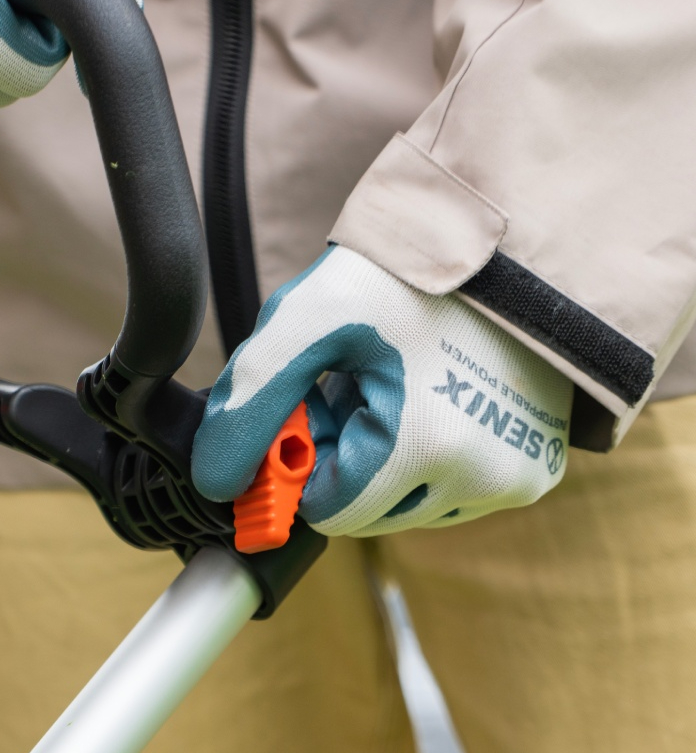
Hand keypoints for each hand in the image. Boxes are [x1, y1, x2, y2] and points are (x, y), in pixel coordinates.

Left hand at [192, 246, 573, 536]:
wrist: (502, 238)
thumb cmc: (401, 274)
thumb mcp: (307, 319)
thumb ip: (252, 400)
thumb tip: (216, 483)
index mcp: (425, 448)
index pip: (327, 512)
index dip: (302, 460)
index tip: (310, 404)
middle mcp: (482, 479)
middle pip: (368, 514)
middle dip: (343, 460)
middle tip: (348, 387)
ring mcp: (517, 478)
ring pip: (410, 506)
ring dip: (385, 462)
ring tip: (392, 385)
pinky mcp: (537, 467)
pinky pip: (455, 490)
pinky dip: (429, 458)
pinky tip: (431, 397)